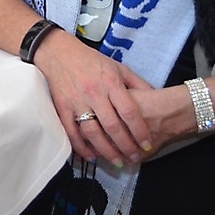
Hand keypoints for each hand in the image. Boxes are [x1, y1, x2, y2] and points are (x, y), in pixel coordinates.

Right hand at [33, 31, 155, 165]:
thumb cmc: (90, 60)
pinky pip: (71, 131)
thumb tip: (156, 96)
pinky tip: (91, 157)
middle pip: (113, 126)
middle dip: (126, 146)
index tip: (147, 144)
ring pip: (92, 132)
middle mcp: (94, 93)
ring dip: (106, 151)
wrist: (57, 52)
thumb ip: (137, 83)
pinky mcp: (62, 107)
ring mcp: (76, 101)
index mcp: (110, 83)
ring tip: (117, 161)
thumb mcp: (118, 67)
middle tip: (135, 158)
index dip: (139, 131)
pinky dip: (81, 146)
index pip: (129, 112)